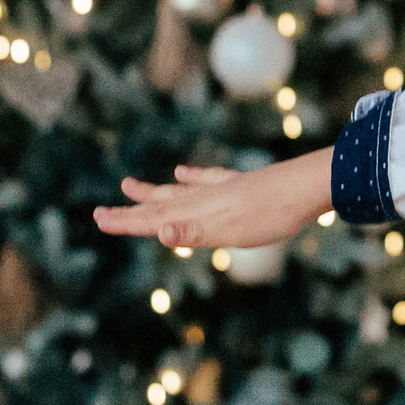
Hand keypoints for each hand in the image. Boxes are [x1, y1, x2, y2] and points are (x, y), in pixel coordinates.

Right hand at [93, 150, 332, 248]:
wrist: (306, 186)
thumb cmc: (270, 215)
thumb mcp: (231, 231)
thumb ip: (193, 233)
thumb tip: (156, 233)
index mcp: (198, 212)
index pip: (153, 219)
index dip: (125, 222)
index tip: (98, 219)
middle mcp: (203, 197)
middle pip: (159, 205)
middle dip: (130, 210)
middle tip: (100, 210)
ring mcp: (221, 188)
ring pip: (177, 191)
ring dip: (153, 191)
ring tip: (130, 185)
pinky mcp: (239, 184)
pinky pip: (206, 179)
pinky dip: (190, 177)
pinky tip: (183, 172)